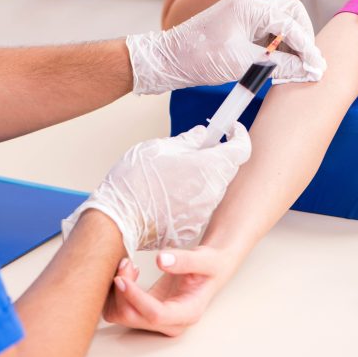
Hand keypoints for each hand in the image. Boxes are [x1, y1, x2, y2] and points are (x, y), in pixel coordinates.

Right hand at [61, 123, 250, 258]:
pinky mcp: (192, 227)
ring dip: (201, 177)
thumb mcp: (157, 149)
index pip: (241, 148)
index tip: (231, 129)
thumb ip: (187, 140)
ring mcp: (203, 212)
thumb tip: (202, 135)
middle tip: (196, 148)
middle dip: (216, 155)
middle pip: (226, 168)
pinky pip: (197, 207)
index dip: (237, 135)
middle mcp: (211, 191)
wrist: (116, 222)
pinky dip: (189, 198)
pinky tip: (168, 194)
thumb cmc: (133, 183)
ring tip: (174, 173)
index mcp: (207, 167)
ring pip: (211, 188)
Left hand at [104, 246, 230, 336]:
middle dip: (122, 291)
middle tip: (125, 262)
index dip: (135, 298)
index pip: (155, 315)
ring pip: (123, 315)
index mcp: (188, 312)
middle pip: (133, 318)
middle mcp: (171, 322)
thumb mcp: (205, 259)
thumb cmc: (211, 265)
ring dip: (117, 292)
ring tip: (126, 265)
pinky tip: (129, 273)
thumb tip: (161, 260)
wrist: (211, 268)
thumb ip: (185, 260)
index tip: (122, 277)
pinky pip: (122, 308)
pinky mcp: (147, 311)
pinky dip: (118, 292)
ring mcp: (158, 319)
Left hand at [126, 0, 324, 94]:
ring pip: (280, 22)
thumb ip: (276, 64)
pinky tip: (280, 63)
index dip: (306, 46)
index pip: (290, 21)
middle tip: (310, 63)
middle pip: (290, 14)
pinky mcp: (238, 25)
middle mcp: (249, 2)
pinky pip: (267, 30)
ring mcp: (243, 12)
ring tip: (297, 66)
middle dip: (303, 37)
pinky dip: (277, 45)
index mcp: (249, 4)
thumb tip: (304, 69)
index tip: (316, 66)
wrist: (167, 60)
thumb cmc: (198, 57)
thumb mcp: (241, 63)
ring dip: (291, 42)